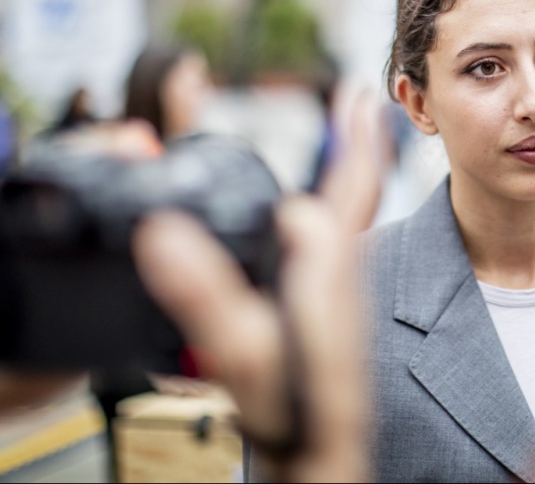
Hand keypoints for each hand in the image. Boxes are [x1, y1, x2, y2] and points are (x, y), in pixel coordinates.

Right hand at [133, 90, 381, 481]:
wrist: (328, 470)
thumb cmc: (296, 423)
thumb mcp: (245, 359)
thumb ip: (210, 300)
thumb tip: (167, 232)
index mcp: (328, 282)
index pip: (347, 196)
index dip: (354, 143)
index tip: (360, 94)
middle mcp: (341, 288)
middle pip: (352, 207)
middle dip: (354, 153)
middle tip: (357, 106)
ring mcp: (338, 309)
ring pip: (344, 233)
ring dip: (346, 184)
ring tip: (344, 150)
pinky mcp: (326, 329)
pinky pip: (331, 263)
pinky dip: (327, 228)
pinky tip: (309, 235)